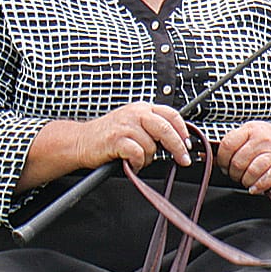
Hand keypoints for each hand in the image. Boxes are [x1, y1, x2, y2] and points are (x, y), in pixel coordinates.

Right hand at [77, 103, 191, 170]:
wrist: (81, 141)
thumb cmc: (109, 135)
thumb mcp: (133, 124)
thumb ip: (153, 127)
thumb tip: (178, 140)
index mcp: (142, 108)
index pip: (171, 115)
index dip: (183, 130)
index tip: (189, 144)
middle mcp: (135, 114)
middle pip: (166, 129)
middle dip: (178, 147)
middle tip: (184, 160)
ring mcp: (125, 126)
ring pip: (151, 146)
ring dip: (148, 158)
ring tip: (137, 159)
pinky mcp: (116, 140)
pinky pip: (137, 154)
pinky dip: (138, 163)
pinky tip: (132, 163)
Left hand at [218, 120, 270, 194]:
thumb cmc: (269, 143)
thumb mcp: (250, 137)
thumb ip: (231, 146)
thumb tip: (207, 158)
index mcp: (251, 129)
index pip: (227, 145)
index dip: (222, 160)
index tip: (225, 166)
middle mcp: (263, 138)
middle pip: (238, 161)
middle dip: (234, 174)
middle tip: (237, 175)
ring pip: (252, 171)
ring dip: (246, 181)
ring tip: (247, 181)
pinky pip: (268, 178)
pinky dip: (259, 185)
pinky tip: (255, 187)